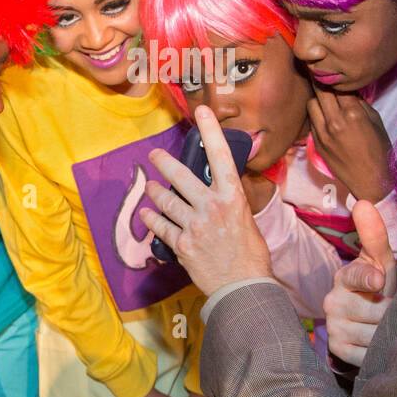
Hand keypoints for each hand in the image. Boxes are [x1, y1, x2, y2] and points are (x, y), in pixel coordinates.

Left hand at [141, 105, 273, 295]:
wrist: (243, 286)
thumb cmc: (250, 254)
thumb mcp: (246, 219)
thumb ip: (230, 202)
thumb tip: (220, 191)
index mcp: (232, 197)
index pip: (220, 156)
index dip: (210, 130)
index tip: (201, 110)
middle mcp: (212, 206)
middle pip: (181, 176)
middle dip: (164, 162)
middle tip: (154, 154)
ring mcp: (195, 225)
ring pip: (165, 201)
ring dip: (154, 193)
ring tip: (149, 188)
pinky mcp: (182, 245)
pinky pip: (160, 226)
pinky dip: (151, 219)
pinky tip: (146, 214)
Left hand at [307, 85, 392, 203]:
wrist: (371, 180)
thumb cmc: (380, 150)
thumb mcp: (376, 121)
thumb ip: (361, 103)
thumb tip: (350, 89)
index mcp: (353, 114)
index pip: (338, 86)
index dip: (338, 78)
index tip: (338, 73)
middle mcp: (335, 122)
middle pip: (321, 91)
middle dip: (323, 82)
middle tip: (325, 77)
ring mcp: (323, 134)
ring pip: (311, 104)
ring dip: (318, 98)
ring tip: (326, 98)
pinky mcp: (317, 144)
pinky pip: (312, 121)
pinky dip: (317, 114)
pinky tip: (325, 115)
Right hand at [323, 200, 396, 366]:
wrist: (362, 322)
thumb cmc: (376, 288)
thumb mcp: (380, 262)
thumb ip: (375, 236)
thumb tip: (363, 203)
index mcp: (344, 276)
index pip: (355, 276)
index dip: (368, 279)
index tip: (378, 281)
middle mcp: (333, 301)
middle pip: (376, 313)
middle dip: (390, 314)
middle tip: (389, 311)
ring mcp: (334, 326)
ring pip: (374, 336)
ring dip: (386, 334)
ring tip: (384, 326)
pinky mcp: (337, 349)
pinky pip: (366, 354)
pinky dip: (377, 351)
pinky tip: (376, 342)